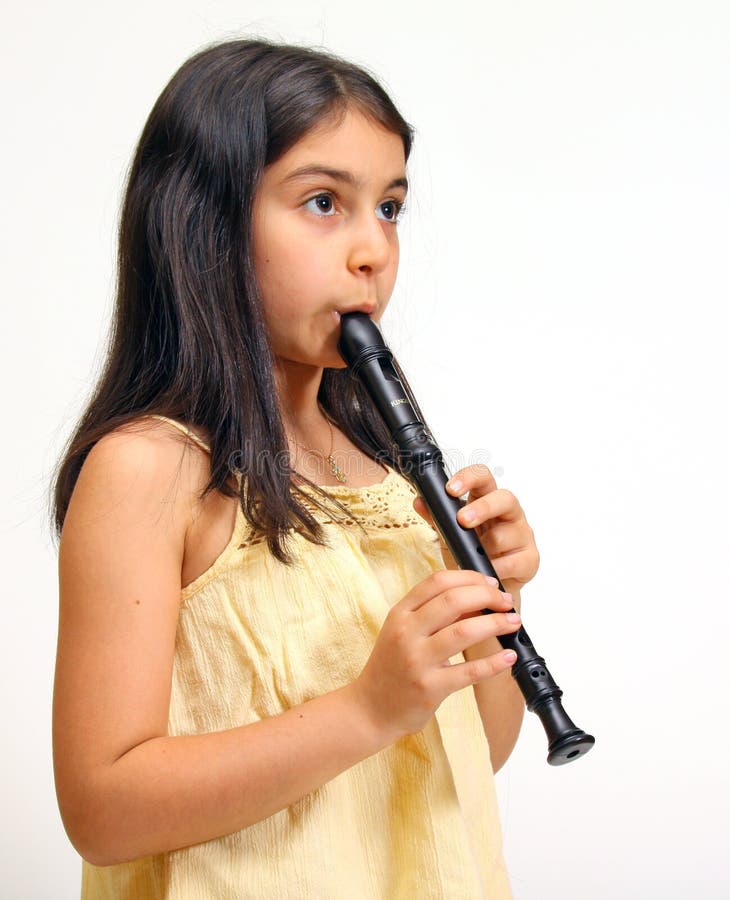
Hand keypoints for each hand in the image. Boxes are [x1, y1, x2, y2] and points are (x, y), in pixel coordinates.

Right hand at [351, 569, 520, 740]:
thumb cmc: (392, 666)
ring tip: (512, 622)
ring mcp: (417, 660)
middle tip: (505, 602)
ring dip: (495, 624)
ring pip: (464, 631)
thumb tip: (477, 599)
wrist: (371, 708)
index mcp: (400, 613)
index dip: (470, 578)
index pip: (437, 582)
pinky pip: (469, 671)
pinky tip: (508, 657)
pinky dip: (493, 663)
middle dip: (487, 596)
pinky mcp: (430, 688)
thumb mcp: (403, 631)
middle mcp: (406, 632)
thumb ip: (434, 614)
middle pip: (453, 600)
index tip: (490, 583)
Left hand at [413, 464, 539, 595]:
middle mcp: (509, 514)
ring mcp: (522, 535)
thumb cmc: (472, 551)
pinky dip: (496, 567)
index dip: (469, 478)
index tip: (451, 489)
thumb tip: (420, 502)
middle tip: (463, 520)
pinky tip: (485, 571)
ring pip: (506, 534)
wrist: (488, 585)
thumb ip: (437, 518)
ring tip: (470, 556)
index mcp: (488, 500)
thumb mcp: (450, 534)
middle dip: (483, 508)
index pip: (483, 478)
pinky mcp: (530, 559)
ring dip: (485, 546)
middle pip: (504, 498)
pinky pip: (515, 562)